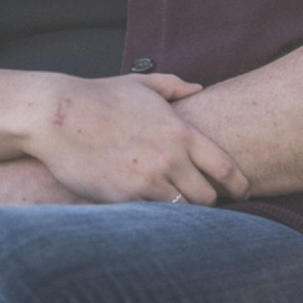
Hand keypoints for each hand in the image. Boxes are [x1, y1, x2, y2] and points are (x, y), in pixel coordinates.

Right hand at [29, 72, 248, 204]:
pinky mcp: (124, 198)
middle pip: (208, 197)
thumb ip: (174, 86)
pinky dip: (154, 217)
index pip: (225, 167)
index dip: (240, 185)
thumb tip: (198, 87)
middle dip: (208, 202)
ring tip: (177, 211)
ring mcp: (148, 181)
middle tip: (202, 202)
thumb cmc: (98, 97)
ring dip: (181, 212)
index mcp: (181, 132)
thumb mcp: (141, 84)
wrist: (58, 115)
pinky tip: (149, 214)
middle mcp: (171, 159)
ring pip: (182, 212)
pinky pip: (152, 217)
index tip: (243, 193)